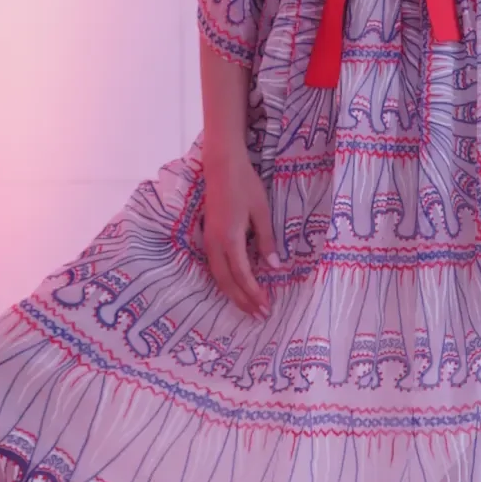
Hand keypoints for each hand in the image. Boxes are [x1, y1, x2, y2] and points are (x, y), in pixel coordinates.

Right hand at [201, 144, 278, 319]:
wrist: (221, 166)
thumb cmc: (245, 185)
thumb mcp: (261, 212)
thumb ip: (266, 240)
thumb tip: (274, 267)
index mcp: (229, 238)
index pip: (242, 274)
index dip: (253, 293)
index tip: (266, 307)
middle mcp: (215, 244)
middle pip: (227, 281)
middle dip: (243, 301)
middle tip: (259, 315)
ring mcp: (208, 240)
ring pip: (217, 276)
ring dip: (232, 294)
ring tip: (247, 307)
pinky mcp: (207, 236)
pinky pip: (214, 267)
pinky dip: (225, 282)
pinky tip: (233, 288)